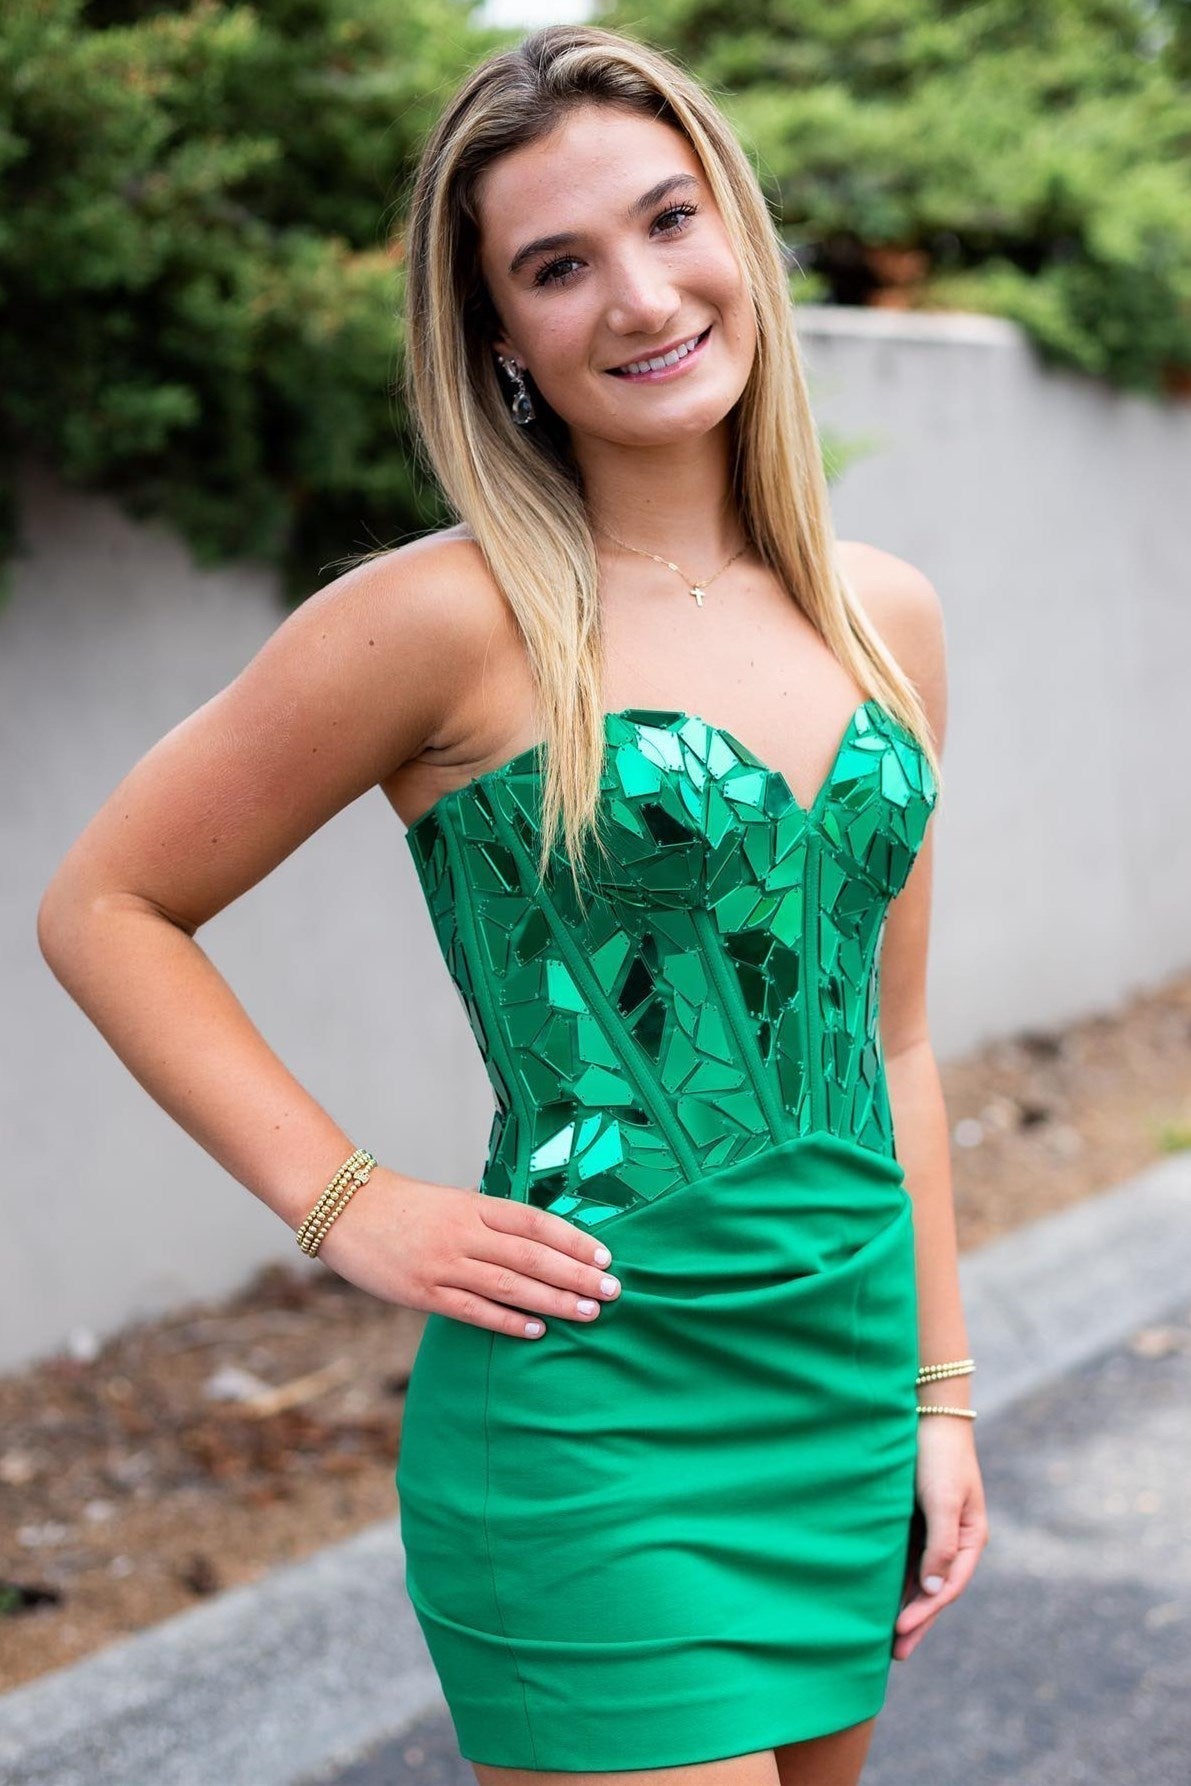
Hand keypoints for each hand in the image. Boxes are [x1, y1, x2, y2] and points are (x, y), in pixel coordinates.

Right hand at [313, 1165, 620, 1337]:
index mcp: (474, 1204)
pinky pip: (473, 1309)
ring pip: (510, 1284)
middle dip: (576, 1275)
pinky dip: (508, 1321)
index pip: (535, 1222)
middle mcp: (465, 1232)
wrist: (343, 1207)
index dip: (573, 1239)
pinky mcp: (423, 1291)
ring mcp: (444, 1263)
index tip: (605, 1257)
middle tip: (613, 1291)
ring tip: (588, 1313)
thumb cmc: (402, 1204)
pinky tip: (537, 1330)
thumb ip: (488, 1217)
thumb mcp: (451, 1199)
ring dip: (553, 1300)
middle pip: (532, 1255)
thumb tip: (534, 1235)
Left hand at [893, 1416, 989, 1660]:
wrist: (926, 1411)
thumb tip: (936, 1592)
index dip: (925, 1612)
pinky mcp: (912, 1519)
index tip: (900, 1631)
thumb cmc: (938, 1455)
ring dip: (905, 1605)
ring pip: (919, 1577)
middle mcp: (953, 1539)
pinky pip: (905, 1558)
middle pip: (935, 1589)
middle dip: (917, 1621)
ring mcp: (933, 1530)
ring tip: (885, 1638)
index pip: (949, 1586)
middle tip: (896, 1654)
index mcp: (970, 1537)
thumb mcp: (942, 1500)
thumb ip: (940, 1546)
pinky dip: (895, 1580)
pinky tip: (879, 1597)